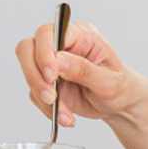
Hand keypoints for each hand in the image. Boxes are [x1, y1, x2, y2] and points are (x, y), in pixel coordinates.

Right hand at [14, 21, 147, 128]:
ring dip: (42, 96)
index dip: (44, 52)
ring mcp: (51, 63)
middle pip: (28, 48)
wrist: (118, 104)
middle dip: (35, 75)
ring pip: (28, 72)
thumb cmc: (119, 86)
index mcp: (80, 35)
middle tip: (50, 96)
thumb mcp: (108, 80)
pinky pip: (34, 93)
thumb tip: (58, 60)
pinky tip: (65, 115)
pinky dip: (47, 108)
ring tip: (64, 113)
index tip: (51, 75)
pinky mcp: (45, 82)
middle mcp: (62, 45)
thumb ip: (83, 69)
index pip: (49, 33)